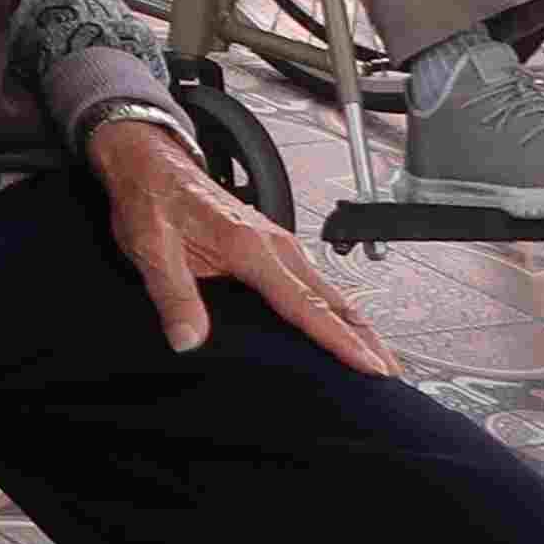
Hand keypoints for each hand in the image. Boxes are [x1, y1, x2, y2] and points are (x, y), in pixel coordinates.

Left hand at [89, 108, 391, 370]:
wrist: (149, 163)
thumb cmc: (151, 200)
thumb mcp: (149, 248)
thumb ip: (173, 294)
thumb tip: (188, 339)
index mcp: (250, 246)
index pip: (306, 305)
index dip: (341, 341)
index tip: (371, 368)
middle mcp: (276, 244)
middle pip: (335, 302)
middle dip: (369, 342)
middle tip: (394, 381)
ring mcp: (280, 244)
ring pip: (332, 293)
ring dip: (360, 328)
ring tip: (382, 365)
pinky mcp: (275, 247)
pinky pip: (317, 286)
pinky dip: (340, 312)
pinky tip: (345, 332)